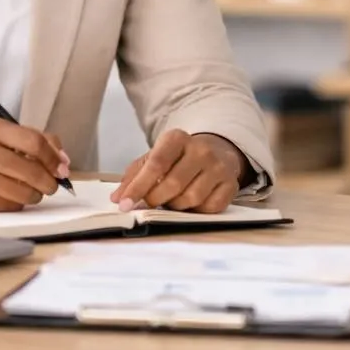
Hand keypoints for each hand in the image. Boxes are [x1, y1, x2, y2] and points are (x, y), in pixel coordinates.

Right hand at [0, 118, 69, 210]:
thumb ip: (30, 139)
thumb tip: (63, 158)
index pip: (34, 142)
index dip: (54, 157)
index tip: (62, 167)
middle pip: (31, 170)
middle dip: (49, 182)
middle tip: (52, 185)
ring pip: (22, 191)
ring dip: (35, 195)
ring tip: (33, 192)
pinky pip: (7, 205)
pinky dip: (17, 203)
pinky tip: (12, 197)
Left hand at [109, 129, 247, 212]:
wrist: (216, 152)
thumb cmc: (178, 158)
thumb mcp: (154, 158)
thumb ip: (134, 176)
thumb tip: (118, 198)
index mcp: (178, 138)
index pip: (156, 164)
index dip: (138, 186)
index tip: (124, 204)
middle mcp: (201, 149)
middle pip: (173, 184)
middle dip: (156, 199)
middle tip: (150, 202)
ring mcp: (219, 167)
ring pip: (191, 198)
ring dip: (176, 206)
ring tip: (172, 199)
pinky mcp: (231, 185)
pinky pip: (209, 208)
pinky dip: (196, 211)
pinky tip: (192, 202)